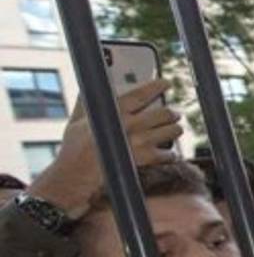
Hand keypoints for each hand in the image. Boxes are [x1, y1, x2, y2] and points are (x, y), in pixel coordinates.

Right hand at [27, 79, 180, 218]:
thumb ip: (86, 103)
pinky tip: (169, 154)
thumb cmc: (74, 148)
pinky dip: (171, 154)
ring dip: (176, 130)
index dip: (156, 86)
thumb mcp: (77, 120)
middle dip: (172, 113)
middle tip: (174, 114)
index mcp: (113, 110)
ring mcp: (139, 140)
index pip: (141, 93)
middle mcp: (129, 123)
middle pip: (164, 113)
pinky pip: (169, 154)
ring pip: (172, 131)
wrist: (76, 173)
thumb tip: (88, 88)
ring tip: (175, 130)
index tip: (166, 83)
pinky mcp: (144, 158)